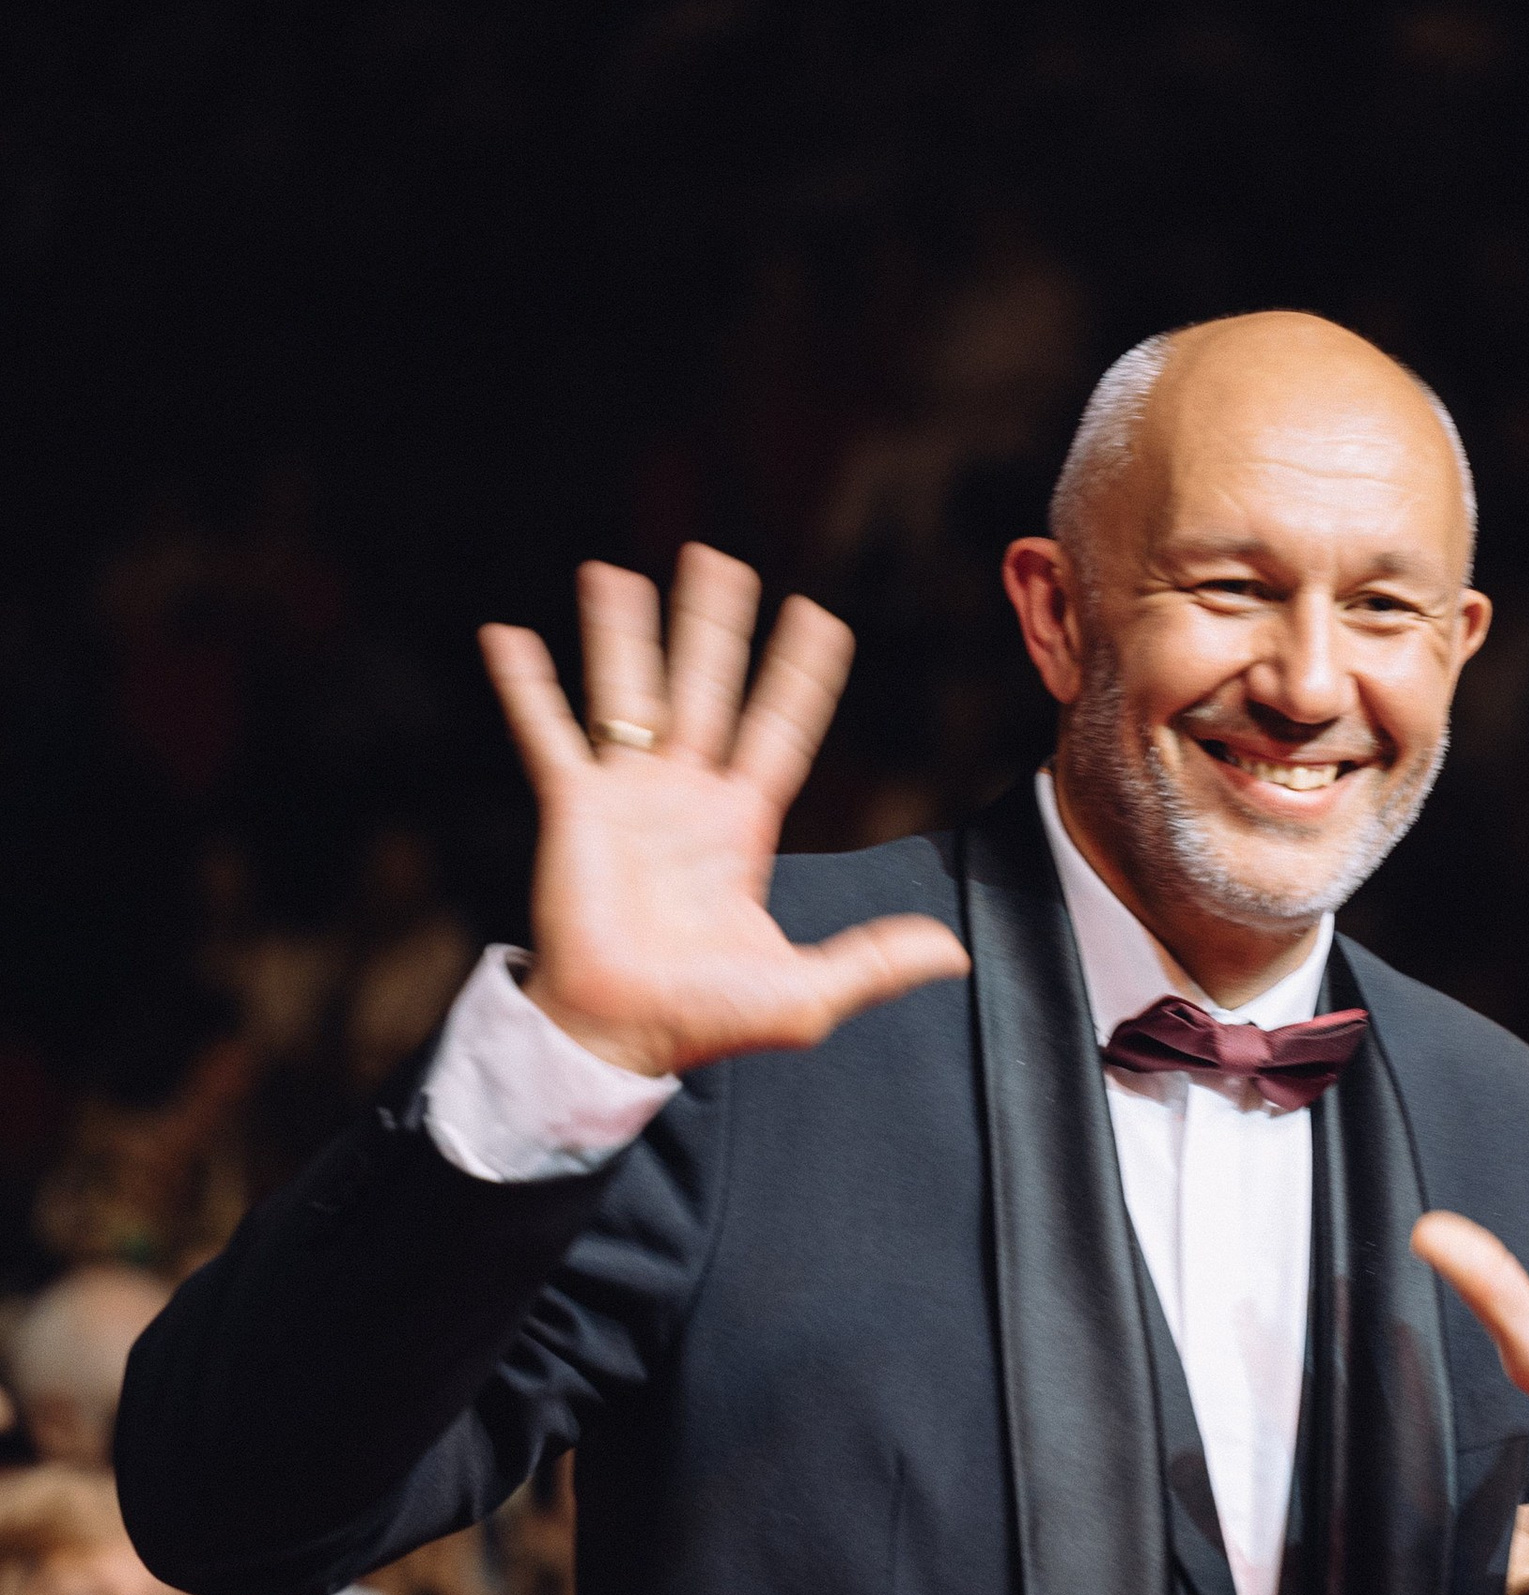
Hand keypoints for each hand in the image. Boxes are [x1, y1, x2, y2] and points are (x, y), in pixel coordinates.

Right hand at [481, 545, 971, 1077]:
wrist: (618, 1037)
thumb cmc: (704, 1020)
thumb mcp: (804, 993)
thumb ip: (874, 964)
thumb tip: (954, 952)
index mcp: (741, 826)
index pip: (779, 729)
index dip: (799, 675)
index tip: (818, 617)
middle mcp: (684, 798)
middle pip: (706, 687)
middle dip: (713, 624)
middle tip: (717, 558)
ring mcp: (626, 798)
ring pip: (627, 692)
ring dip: (622, 633)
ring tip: (613, 570)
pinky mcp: (572, 810)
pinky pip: (547, 734)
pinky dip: (527, 688)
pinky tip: (508, 636)